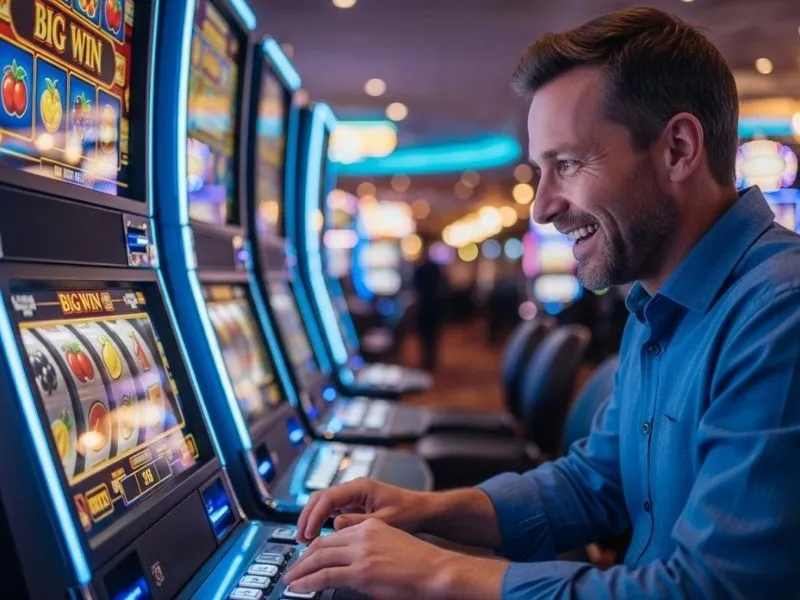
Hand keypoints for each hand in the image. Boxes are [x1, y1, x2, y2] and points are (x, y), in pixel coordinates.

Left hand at [284, 518, 505, 599]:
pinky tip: (300, 587)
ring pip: (319, 559)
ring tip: (291, 580)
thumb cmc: (419, 563)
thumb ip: (368, 546)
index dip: (315, 547)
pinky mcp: (360, 572)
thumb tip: (348, 560)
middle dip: (303, 559)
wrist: (436, 570)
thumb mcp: (390, 543)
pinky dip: (308, 582)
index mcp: (370, 526)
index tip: (306, 557)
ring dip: (301, 571)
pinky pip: (325, 576)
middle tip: (292, 570)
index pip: (334, 535)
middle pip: (322, 545)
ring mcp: (360, 553)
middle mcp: (362, 535)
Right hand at [296, 477, 429, 543]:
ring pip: (323, 503)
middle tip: (301, 538)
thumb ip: (359, 523)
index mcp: (361, 487)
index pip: (328, 498)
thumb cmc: (409, 512)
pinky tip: (318, 536)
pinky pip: (331, 510)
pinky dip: (321, 521)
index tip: (308, 533)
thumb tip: (335, 525)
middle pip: (320, 498)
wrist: (421, 510)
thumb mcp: (385, 521)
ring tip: (306, 540)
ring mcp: (353, 496)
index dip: (314, 516)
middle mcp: (354, 489)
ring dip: (312, 519)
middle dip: (307, 516)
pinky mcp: (354, 505)